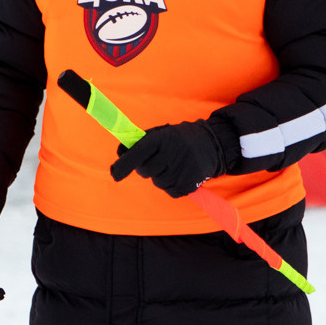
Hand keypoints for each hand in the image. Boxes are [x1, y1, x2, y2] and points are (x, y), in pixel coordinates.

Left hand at [108, 119, 223, 198]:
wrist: (211, 145)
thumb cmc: (178, 139)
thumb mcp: (160, 133)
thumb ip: (138, 142)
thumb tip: (119, 154)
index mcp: (162, 139)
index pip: (138, 153)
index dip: (124, 165)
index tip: (114, 174)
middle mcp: (171, 154)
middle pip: (144, 171)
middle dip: (146, 167)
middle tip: (159, 159)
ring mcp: (180, 171)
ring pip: (157, 182)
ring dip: (160, 176)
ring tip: (174, 164)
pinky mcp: (188, 185)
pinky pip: (169, 191)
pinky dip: (171, 185)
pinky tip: (180, 173)